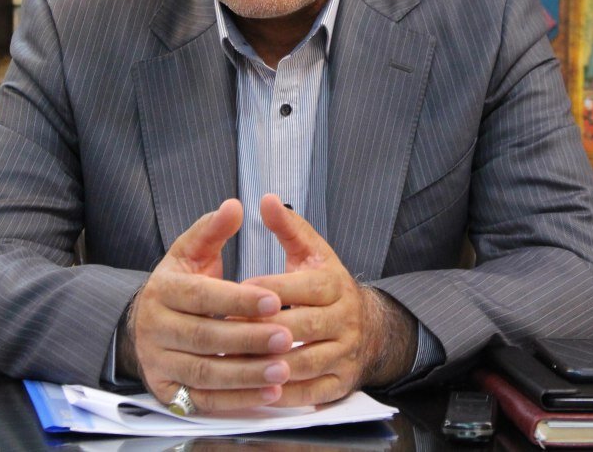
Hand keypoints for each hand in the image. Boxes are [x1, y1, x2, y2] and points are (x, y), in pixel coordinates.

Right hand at [125, 199, 294, 411]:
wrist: (147, 324)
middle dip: (248, 339)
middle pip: (204, 336)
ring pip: (205, 372)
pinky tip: (269, 394)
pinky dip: (238, 400)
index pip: (201, 296)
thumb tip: (234, 206)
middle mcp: (154, 329)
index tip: (274, 300)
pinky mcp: (167, 392)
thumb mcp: (190, 252)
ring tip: (283, 369)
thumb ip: (212, 230)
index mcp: (162, 290)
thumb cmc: (180, 285)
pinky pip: (204, 400)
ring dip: (246, 374)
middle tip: (288, 336)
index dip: (238, 299)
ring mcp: (158, 363)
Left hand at [244, 194, 416, 406]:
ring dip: (267, 365)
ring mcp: (345, 354)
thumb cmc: (326, 287)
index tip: (235, 292)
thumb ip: (288, 227)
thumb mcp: (312, 253)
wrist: (369, 328)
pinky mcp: (341, 383)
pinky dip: (283, 394)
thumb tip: (267, 199)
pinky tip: (256, 389)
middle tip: (223, 331)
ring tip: (233, 362)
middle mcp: (345, 319)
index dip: (268, 291)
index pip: (301, 287)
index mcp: (335, 285)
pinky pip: (311, 393)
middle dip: (262, 330)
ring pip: (304, 362)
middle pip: (302, 326)